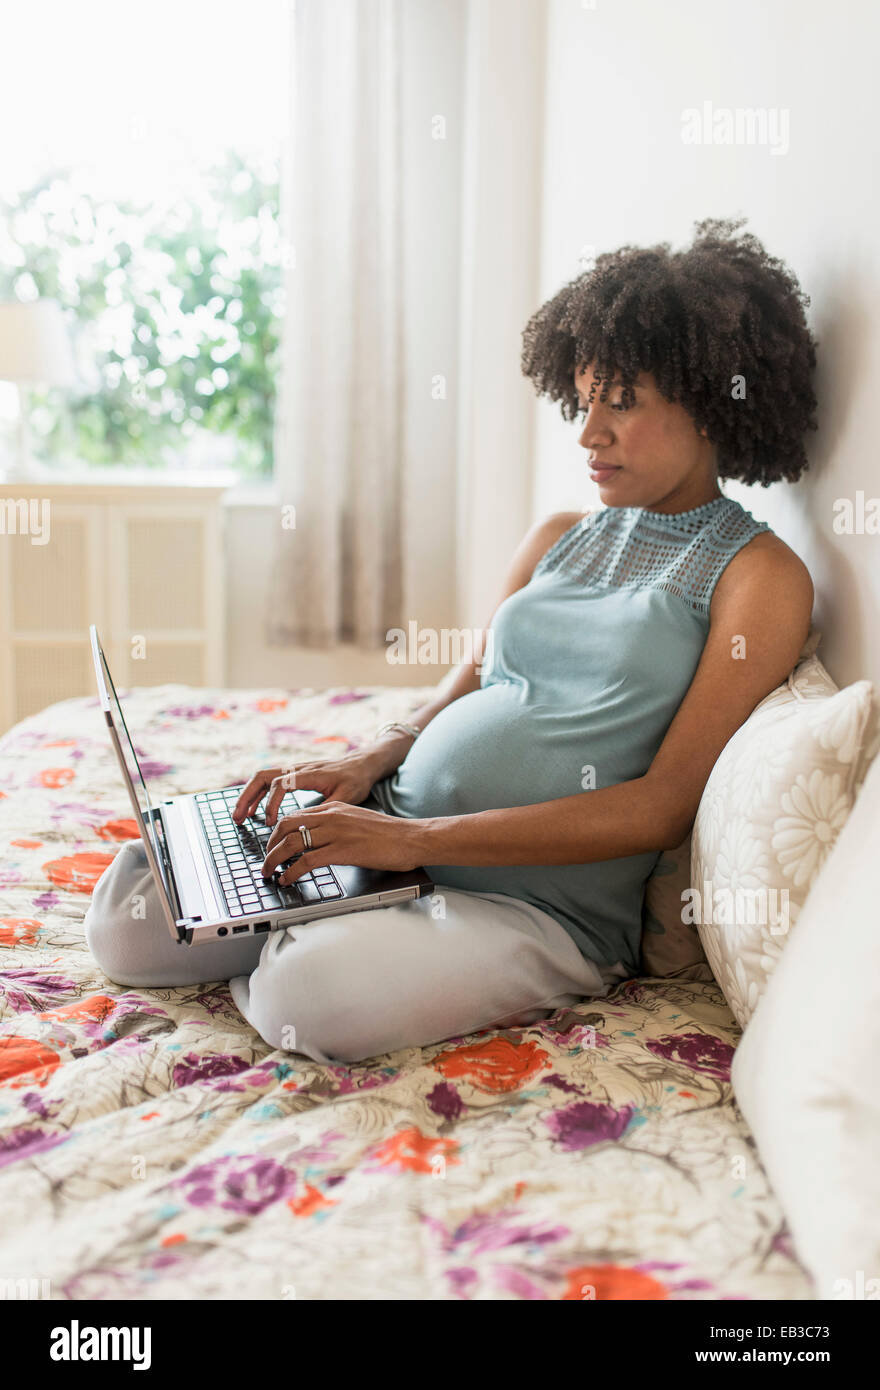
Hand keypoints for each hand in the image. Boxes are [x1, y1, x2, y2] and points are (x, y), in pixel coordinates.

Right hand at [232, 751, 387, 824]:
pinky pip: (269, 782)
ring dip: (249, 796)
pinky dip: (258, 795)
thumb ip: (325, 808)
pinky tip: (254, 812)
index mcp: (308, 774)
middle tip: (238, 818)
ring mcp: (294, 770)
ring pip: (262, 778)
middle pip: (262, 776)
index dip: (271, 803)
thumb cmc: (355, 780)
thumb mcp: (346, 797)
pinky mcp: (294, 775)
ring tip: (240, 817)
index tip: (269, 822)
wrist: (362, 764)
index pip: (280, 784)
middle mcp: (297, 769)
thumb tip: (307, 825)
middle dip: (247, 797)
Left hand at [261, 801, 429, 881]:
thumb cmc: (389, 834)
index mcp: (333, 808)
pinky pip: (306, 862)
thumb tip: (317, 842)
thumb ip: (335, 826)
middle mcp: (330, 816)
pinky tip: (287, 880)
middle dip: (269, 846)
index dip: (276, 833)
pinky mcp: (342, 851)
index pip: (293, 816)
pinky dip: (291, 873)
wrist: (411, 838)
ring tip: (269, 873)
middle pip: (285, 826)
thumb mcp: (356, 821)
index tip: (271, 846)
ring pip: (291, 843)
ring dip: (274, 861)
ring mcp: (335, 833)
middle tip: (266, 862)